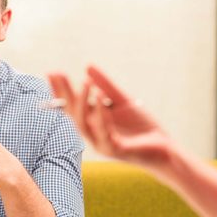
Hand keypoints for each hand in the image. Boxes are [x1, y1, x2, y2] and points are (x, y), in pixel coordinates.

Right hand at [48, 66, 172, 167]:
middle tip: (58, 74)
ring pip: (84, 125)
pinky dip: (101, 114)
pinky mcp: (115, 150)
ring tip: (84, 82)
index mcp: (93, 123)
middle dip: (64, 94)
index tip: (52, 72)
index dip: (60, 91)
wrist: (164, 148)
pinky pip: (104, 132)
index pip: (71, 106)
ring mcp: (102, 144)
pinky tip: (100, 97)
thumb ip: (106, 85)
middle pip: (72, 114)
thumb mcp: (123, 100)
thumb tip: (87, 66)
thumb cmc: (142, 127)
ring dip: (82, 103)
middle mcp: (93, 134)